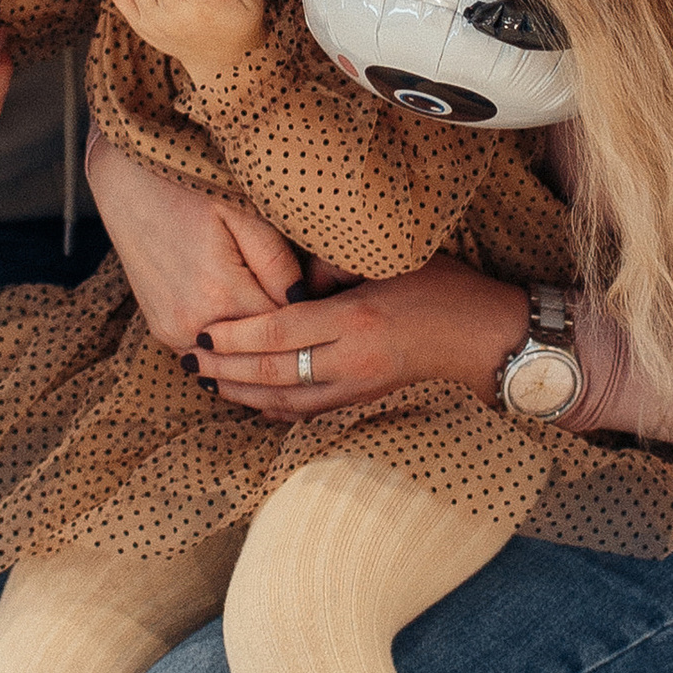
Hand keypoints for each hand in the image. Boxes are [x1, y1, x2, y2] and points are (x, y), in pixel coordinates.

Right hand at [87, 131, 300, 348]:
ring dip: (259, 348)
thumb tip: (305, 301)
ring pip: (235, 359)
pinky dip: (232, 349)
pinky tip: (252, 337)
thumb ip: (277, 260)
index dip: (312, 319)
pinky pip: (209, 355)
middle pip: (261, 350)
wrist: (127, 182)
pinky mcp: (162, 331)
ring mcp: (173, 332)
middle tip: (320, 326)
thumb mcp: (243, 213)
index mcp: (221, 293)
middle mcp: (194, 323)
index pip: (286, 327)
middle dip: (291, 339)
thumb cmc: (192, 188)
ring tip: (290, 335)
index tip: (330, 309)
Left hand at [195, 257, 531, 423]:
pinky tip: (248, 399)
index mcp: (357, 320)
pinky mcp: (363, 399)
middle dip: (226, 369)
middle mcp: (353, 360)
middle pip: (273, 372)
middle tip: (187, 361)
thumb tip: (288, 283)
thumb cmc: (441, 286)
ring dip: (241, 393)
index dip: (236, 336)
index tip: (203, 333)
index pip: (280, 332)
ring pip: (285, 401)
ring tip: (206, 381)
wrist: (485, 337)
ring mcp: (358, 386)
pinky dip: (271, 407)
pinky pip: (306, 410)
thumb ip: (332, 270)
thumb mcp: (387, 262)